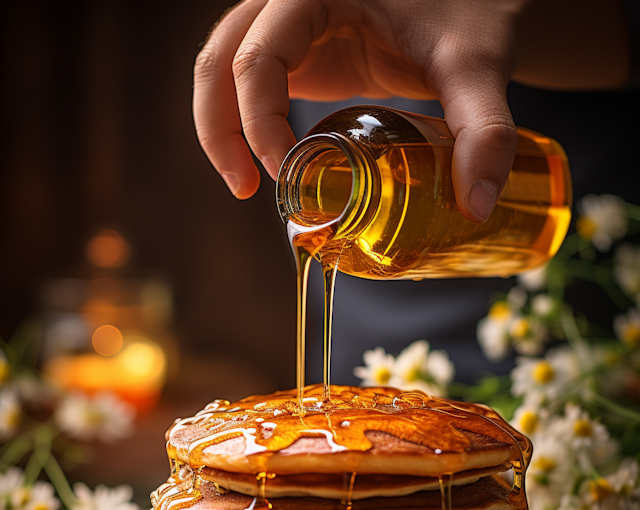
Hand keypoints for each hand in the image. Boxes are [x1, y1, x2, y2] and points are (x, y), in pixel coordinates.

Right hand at [193, 0, 628, 221]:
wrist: (476, 1)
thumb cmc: (475, 16)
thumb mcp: (477, 68)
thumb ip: (482, 131)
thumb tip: (475, 207)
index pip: (258, 54)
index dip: (257, 119)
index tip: (285, 174)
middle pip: (221, 59)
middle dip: (221, 130)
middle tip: (246, 190)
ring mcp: (292, 22)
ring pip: (224, 68)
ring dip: (222, 128)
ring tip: (246, 186)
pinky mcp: (302, 48)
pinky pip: (251, 80)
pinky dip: (247, 122)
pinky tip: (272, 162)